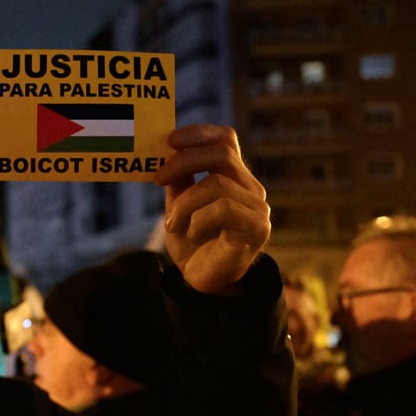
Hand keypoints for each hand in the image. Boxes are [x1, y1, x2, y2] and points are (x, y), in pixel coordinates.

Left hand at [154, 124, 270, 294]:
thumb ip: (178, 179)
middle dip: (184, 161)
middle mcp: (250, 188)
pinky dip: (199, 218)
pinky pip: (224, 208)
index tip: (169, 140)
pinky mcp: (258, 228)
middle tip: (157, 178)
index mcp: (233, 177)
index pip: (226, 139)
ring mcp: (258, 207)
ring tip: (172, 224)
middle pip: (221, 154)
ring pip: (217, 183)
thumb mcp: (178, 205)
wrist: (202, 282)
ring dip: (185, 203)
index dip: (199, 133)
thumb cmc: (192, 244)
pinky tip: (192, 232)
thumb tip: (166, 150)